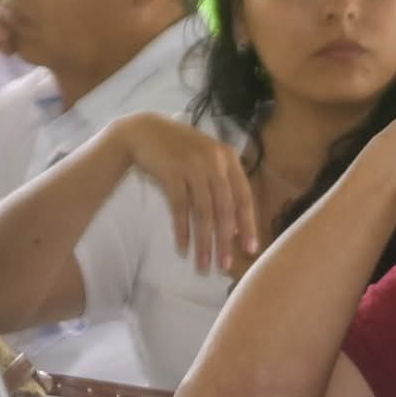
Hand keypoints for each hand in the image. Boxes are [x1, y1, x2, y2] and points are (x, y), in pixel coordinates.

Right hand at [112, 113, 258, 272]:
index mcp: (229, 157)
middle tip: (224, 266)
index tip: (250, 249)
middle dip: (225, 240)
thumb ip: (223, 188)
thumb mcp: (207, 162)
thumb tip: (234, 229)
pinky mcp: (171, 171)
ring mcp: (192, 165)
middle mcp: (214, 160)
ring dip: (204, 241)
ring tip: (203, 264)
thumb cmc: (179, 150)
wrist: (145, 131)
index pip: (244, 196)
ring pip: (203, 211)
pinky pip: (180, 207)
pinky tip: (183, 247)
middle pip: (224, 207)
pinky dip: (182, 230)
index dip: (248, 224)